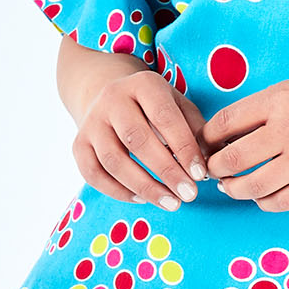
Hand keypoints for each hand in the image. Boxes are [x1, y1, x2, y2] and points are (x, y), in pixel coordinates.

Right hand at [72, 71, 210, 210]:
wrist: (110, 96)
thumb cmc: (156, 107)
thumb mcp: (179, 105)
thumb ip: (195, 129)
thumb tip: (210, 161)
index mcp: (143, 84)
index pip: (164, 117)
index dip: (183, 148)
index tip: (200, 174)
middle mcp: (112, 99)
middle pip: (137, 140)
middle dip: (166, 172)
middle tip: (189, 195)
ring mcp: (91, 122)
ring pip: (113, 160)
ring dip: (144, 186)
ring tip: (171, 203)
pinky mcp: (78, 145)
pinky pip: (94, 174)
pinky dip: (118, 191)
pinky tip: (143, 198)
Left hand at [200, 68, 288, 211]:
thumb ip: (262, 109)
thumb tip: (227, 135)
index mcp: (279, 100)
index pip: (225, 122)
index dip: (207, 138)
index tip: (206, 145)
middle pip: (234, 159)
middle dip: (215, 168)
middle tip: (213, 170)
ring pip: (254, 186)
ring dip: (235, 189)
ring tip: (232, 186)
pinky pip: (282, 201)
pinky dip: (264, 202)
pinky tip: (260, 197)